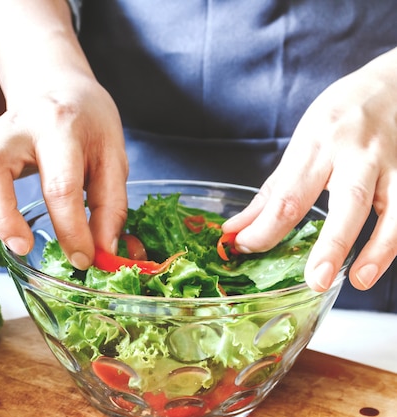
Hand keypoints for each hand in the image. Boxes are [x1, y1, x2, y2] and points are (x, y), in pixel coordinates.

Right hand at [0, 75, 128, 269]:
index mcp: (63, 128)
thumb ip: (111, 208)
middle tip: (22, 246)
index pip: (60, 186)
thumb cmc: (89, 126)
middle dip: (2, 217)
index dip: (70, 231)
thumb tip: (101, 253)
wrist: (62, 86)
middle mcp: (21, 124)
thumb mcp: (114, 159)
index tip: (80, 258)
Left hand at [223, 48, 396, 291]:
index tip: (246, 248)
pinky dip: (396, 239)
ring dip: (378, 248)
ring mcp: (393, 161)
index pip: (288, 193)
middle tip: (316, 279)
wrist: (396, 81)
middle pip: (347, 199)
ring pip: (393, 208)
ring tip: (359, 280)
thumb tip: (238, 229)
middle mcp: (357, 152)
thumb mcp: (303, 142)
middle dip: (331, 242)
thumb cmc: (342, 115)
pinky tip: (380, 263)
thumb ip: (275, 190)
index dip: (265, 227)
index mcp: (317, 144)